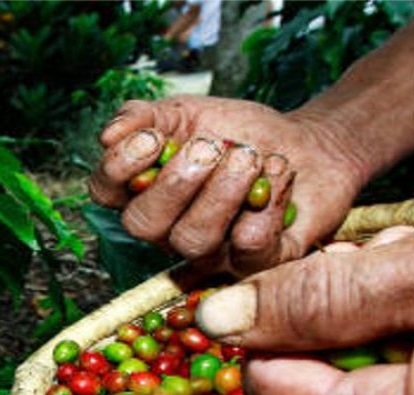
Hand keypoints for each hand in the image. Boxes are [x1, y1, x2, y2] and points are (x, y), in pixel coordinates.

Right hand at [88, 97, 367, 279]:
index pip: (105, 191)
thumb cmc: (240, 133)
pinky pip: (248, 247)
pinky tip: (279, 173)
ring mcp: (210, 252)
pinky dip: (266, 204)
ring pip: (194, 240)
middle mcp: (168, 229)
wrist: (308, 143)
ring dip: (223, 191)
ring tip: (250, 157)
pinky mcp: (255, 263)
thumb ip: (144, 117)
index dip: (120, 167)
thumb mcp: (187, 112)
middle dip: (177, 181)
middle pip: (144, 224)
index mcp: (143, 192)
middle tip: (212, 146)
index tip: (153, 138)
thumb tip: (108, 136)